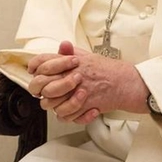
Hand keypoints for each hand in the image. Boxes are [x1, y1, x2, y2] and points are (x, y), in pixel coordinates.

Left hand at [29, 40, 149, 124]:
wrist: (126, 83)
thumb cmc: (108, 70)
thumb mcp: (88, 55)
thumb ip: (71, 52)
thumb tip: (61, 45)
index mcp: (70, 61)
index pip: (42, 62)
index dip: (34, 67)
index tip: (34, 72)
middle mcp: (71, 75)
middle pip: (41, 85)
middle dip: (40, 89)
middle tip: (46, 91)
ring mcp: (76, 91)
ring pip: (50, 104)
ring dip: (53, 105)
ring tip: (60, 102)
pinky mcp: (84, 105)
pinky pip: (65, 116)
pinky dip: (67, 115)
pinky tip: (73, 110)